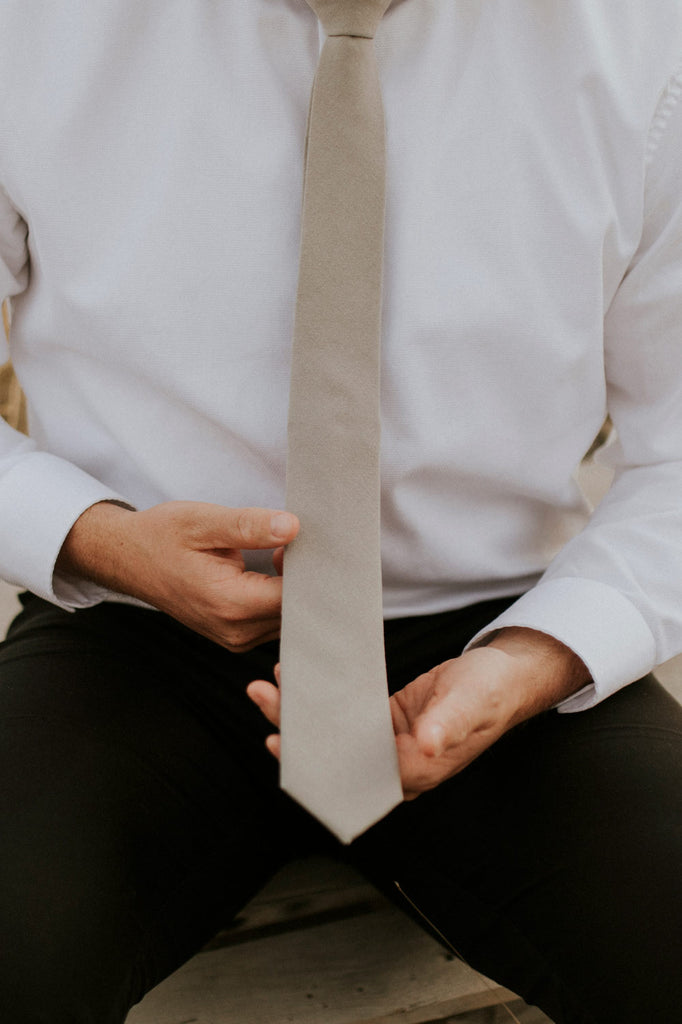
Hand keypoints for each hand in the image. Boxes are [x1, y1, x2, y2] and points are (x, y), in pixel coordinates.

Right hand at [56, 500, 298, 650]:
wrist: (127, 558)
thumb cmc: (162, 536)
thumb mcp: (203, 521)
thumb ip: (249, 525)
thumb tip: (293, 526)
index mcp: (229, 604)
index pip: (295, 598)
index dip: (311, 569)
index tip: (308, 539)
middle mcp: (236, 631)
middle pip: (298, 614)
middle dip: (308, 580)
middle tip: (299, 541)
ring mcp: (236, 638)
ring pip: (289, 620)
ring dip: (296, 589)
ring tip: (283, 550)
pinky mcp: (236, 635)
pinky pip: (275, 622)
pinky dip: (283, 597)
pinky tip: (276, 566)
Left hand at [247, 628, 588, 796]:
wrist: (507, 676)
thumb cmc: (492, 690)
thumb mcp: (471, 700)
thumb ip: (448, 725)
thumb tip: (424, 744)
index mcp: (417, 769)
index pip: (354, 774)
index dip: (314, 762)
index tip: (280, 740)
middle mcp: (399, 765)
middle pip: (335, 758)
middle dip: (295, 733)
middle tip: (262, 700)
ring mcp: (391, 745)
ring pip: (336, 738)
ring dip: (302, 716)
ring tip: (269, 687)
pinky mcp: (388, 722)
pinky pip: (347, 719)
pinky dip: (323, 702)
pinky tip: (301, 682)